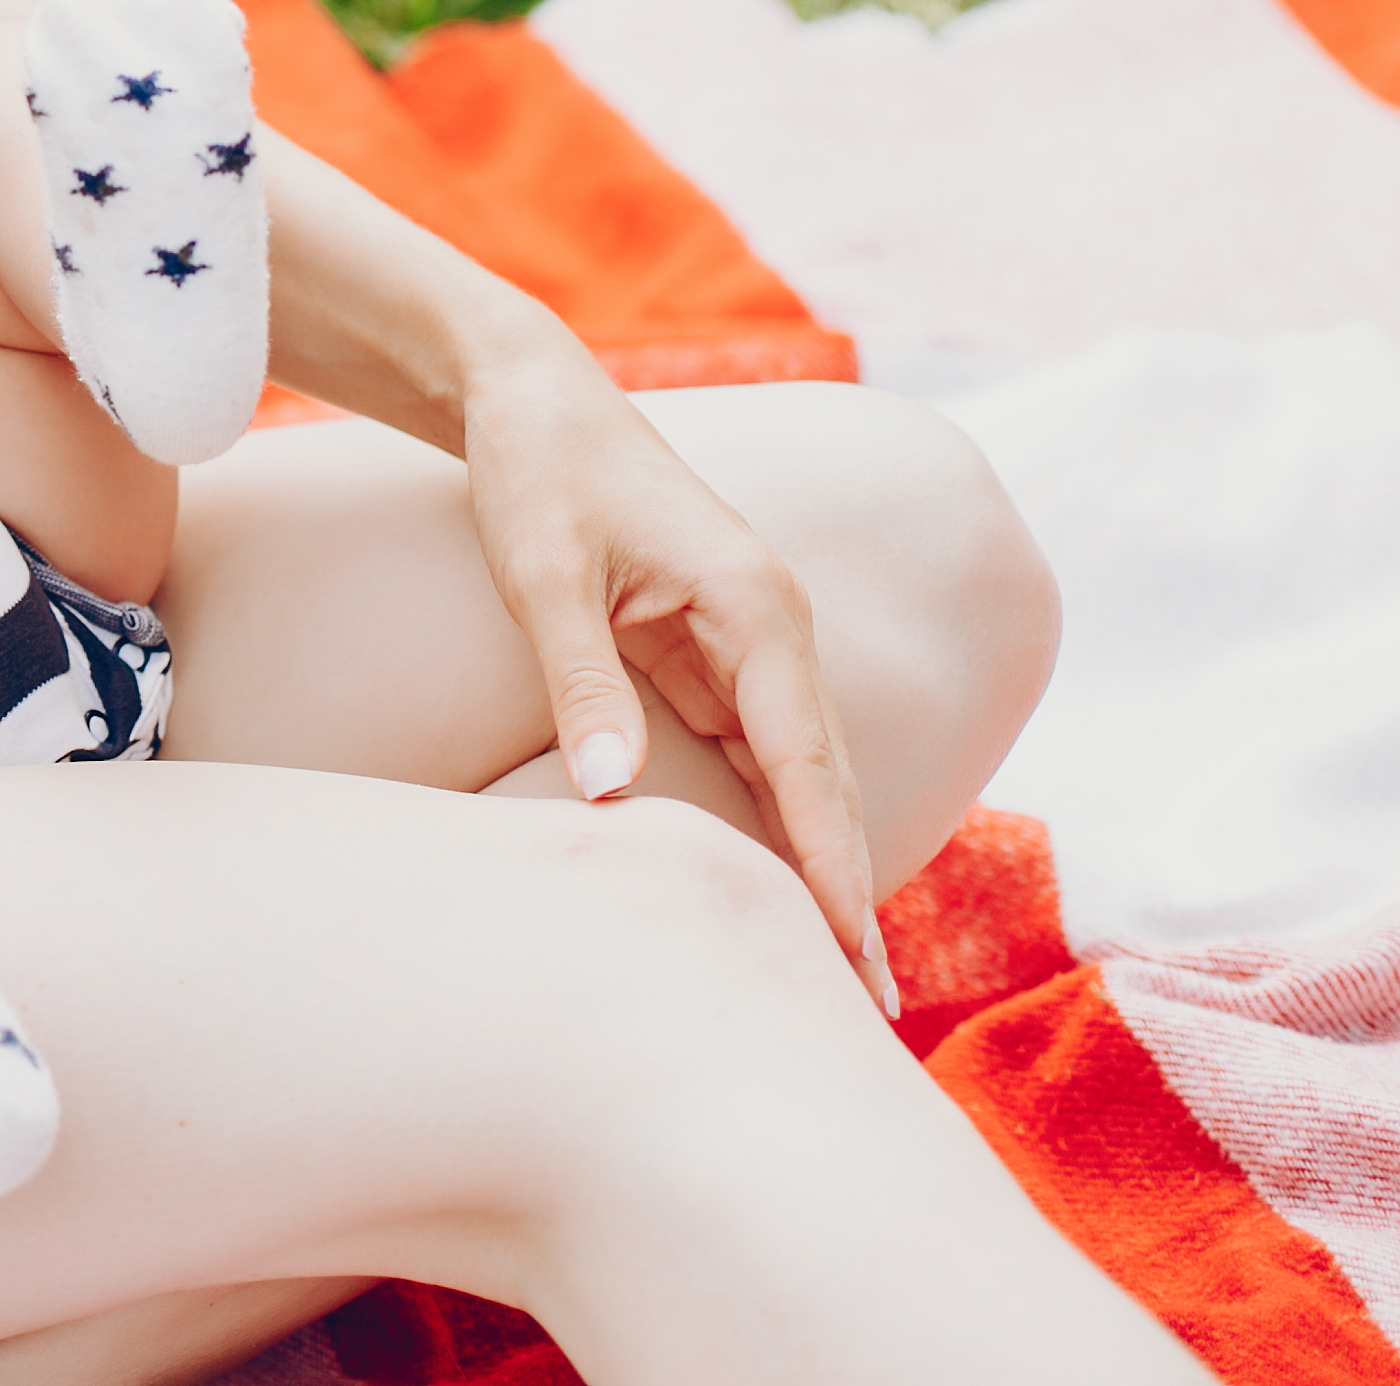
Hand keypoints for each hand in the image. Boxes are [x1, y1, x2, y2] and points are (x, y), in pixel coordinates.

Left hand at [462, 355, 895, 1014]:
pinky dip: (774, 825)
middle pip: (820, 780)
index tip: (854, 944)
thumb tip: (613, 796)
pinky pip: (753, 755)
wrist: (528, 396)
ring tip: (838, 978)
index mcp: (753, 605)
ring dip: (817, 867)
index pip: (803, 757)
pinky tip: (782, 897)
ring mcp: (745, 642)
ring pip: (794, 776)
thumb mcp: (545, 573)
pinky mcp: (709, 653)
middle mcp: (770, 628)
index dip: (830, 857)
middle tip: (871, 1004)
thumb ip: (580, 681)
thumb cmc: (537, 472)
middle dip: (847, 888)